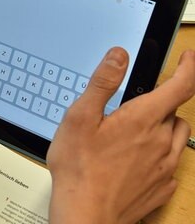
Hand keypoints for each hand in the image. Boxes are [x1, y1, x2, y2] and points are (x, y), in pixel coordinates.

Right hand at [47, 48, 193, 223]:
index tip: (188, 57)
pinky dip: (162, 154)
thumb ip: (102, 83)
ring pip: (178, 136)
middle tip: (135, 107)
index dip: (189, 67)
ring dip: (165, 126)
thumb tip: (119, 55)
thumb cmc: (79, 168)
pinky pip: (172, 163)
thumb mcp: (80, 117)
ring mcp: (164, 166)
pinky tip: (139, 159)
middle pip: (176, 112)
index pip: (182, 85)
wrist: (85, 213)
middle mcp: (160, 141)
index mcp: (142, 119)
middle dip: (162, 103)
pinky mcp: (160, 186)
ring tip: (139, 130)